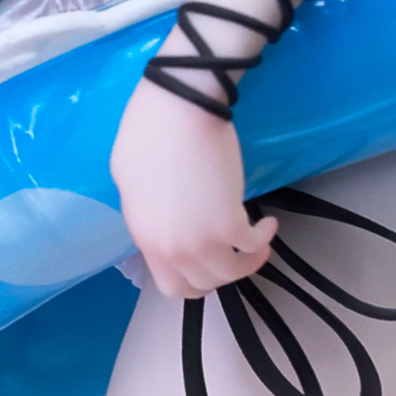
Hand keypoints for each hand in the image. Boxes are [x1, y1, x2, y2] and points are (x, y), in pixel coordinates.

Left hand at [110, 77, 276, 299]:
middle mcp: (171, 249)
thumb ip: (143, 208)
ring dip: (248, 261)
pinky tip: (268, 224)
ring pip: (231, 273)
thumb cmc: (150, 130)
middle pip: (202, 286)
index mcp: (144, 237)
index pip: (170, 285)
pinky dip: (263, 238)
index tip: (206, 261)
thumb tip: (158, 214)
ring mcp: (201, 241)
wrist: (179, 109)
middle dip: (220, 273)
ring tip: (258, 241)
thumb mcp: (127, 176)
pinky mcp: (229, 224)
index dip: (193, 279)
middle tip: (233, 254)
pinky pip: (252, 246)